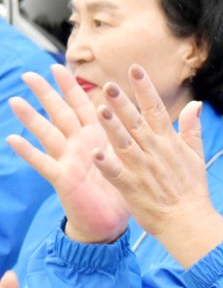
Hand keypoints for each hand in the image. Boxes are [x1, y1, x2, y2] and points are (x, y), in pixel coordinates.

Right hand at [6, 65, 128, 242]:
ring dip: (32, 119)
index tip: (59, 66)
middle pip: (61, 114)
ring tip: (15, 101)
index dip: (71, 87)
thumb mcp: (130, 155)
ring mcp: (69, 160)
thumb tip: (144, 112)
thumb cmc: (123, 187)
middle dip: (46, 94)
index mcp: (97, 137)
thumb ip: (133, 133)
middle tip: (29, 75)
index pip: (83, 106)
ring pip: (48, 134)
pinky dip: (29, 152)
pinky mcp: (65, 178)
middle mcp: (79, 145)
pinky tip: (13, 139)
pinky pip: (45, 163)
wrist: (113, 220)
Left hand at [92, 65, 222, 267]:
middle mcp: (154, 151)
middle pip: (136, 122)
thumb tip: (195, 104)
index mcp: (168, 142)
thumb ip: (191, 128)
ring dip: (111, 127)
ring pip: (123, 143)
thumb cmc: (192, 189)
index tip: (134, 69)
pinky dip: (106, 164)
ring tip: (99, 110)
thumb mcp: (196, 155)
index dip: (144, 88)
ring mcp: (142, 169)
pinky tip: (94, 153)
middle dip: (122, 102)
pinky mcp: (131, 187)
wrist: (188, 220)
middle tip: (108, 84)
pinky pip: (116, 173)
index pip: (155, 109)